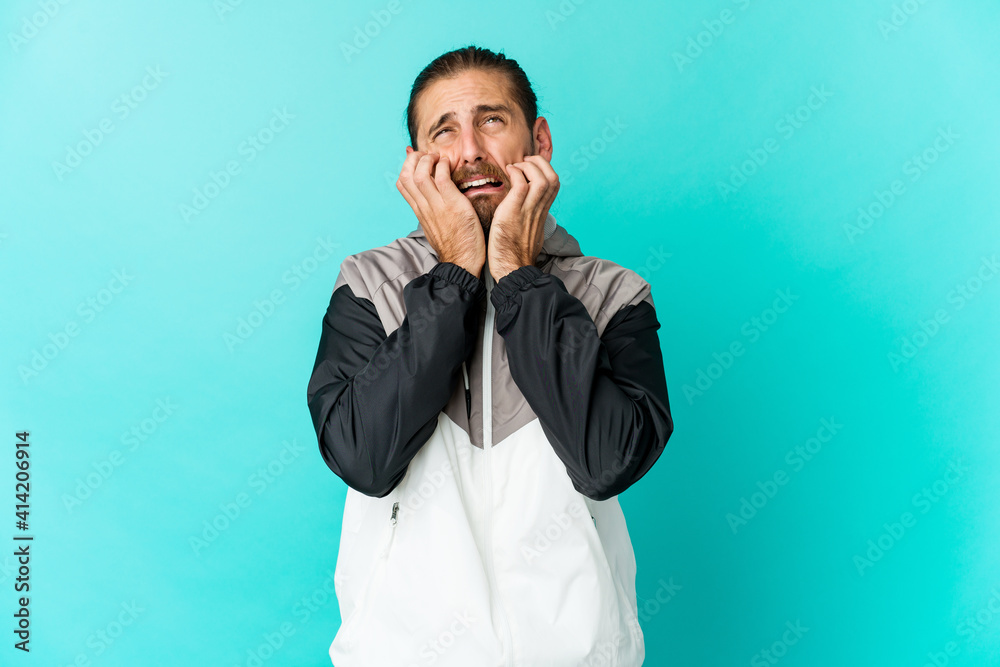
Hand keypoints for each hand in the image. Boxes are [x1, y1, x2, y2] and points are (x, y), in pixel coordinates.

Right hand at [396, 147, 485, 276]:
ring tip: (439, 158)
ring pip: (420, 174)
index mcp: (419, 210)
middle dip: (414, 158)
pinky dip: (443, 166)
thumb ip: (431, 208)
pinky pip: (441, 178)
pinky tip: (449, 165)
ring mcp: (437, 206)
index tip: (420, 161)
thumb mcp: (436, 225)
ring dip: (428, 159)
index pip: (402, 183)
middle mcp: (424, 207)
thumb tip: (429, 194)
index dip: (407, 166)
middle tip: (428, 156)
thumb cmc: (454, 244)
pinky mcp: (452, 205)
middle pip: (406, 175)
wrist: (462, 263)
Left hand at [488, 155, 559, 281]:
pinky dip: (515, 173)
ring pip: (541, 178)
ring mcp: (528, 210)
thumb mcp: (527, 232)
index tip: (530, 168)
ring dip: (528, 166)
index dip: (545, 170)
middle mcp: (539, 209)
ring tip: (515, 167)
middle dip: (540, 163)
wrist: (511, 269)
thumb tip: (523, 210)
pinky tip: (507, 174)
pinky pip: (522, 184)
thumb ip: (528, 218)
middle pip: (553, 177)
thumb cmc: (514, 254)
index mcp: (542, 213)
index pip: (554, 184)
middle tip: (524, 162)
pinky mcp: (514, 212)